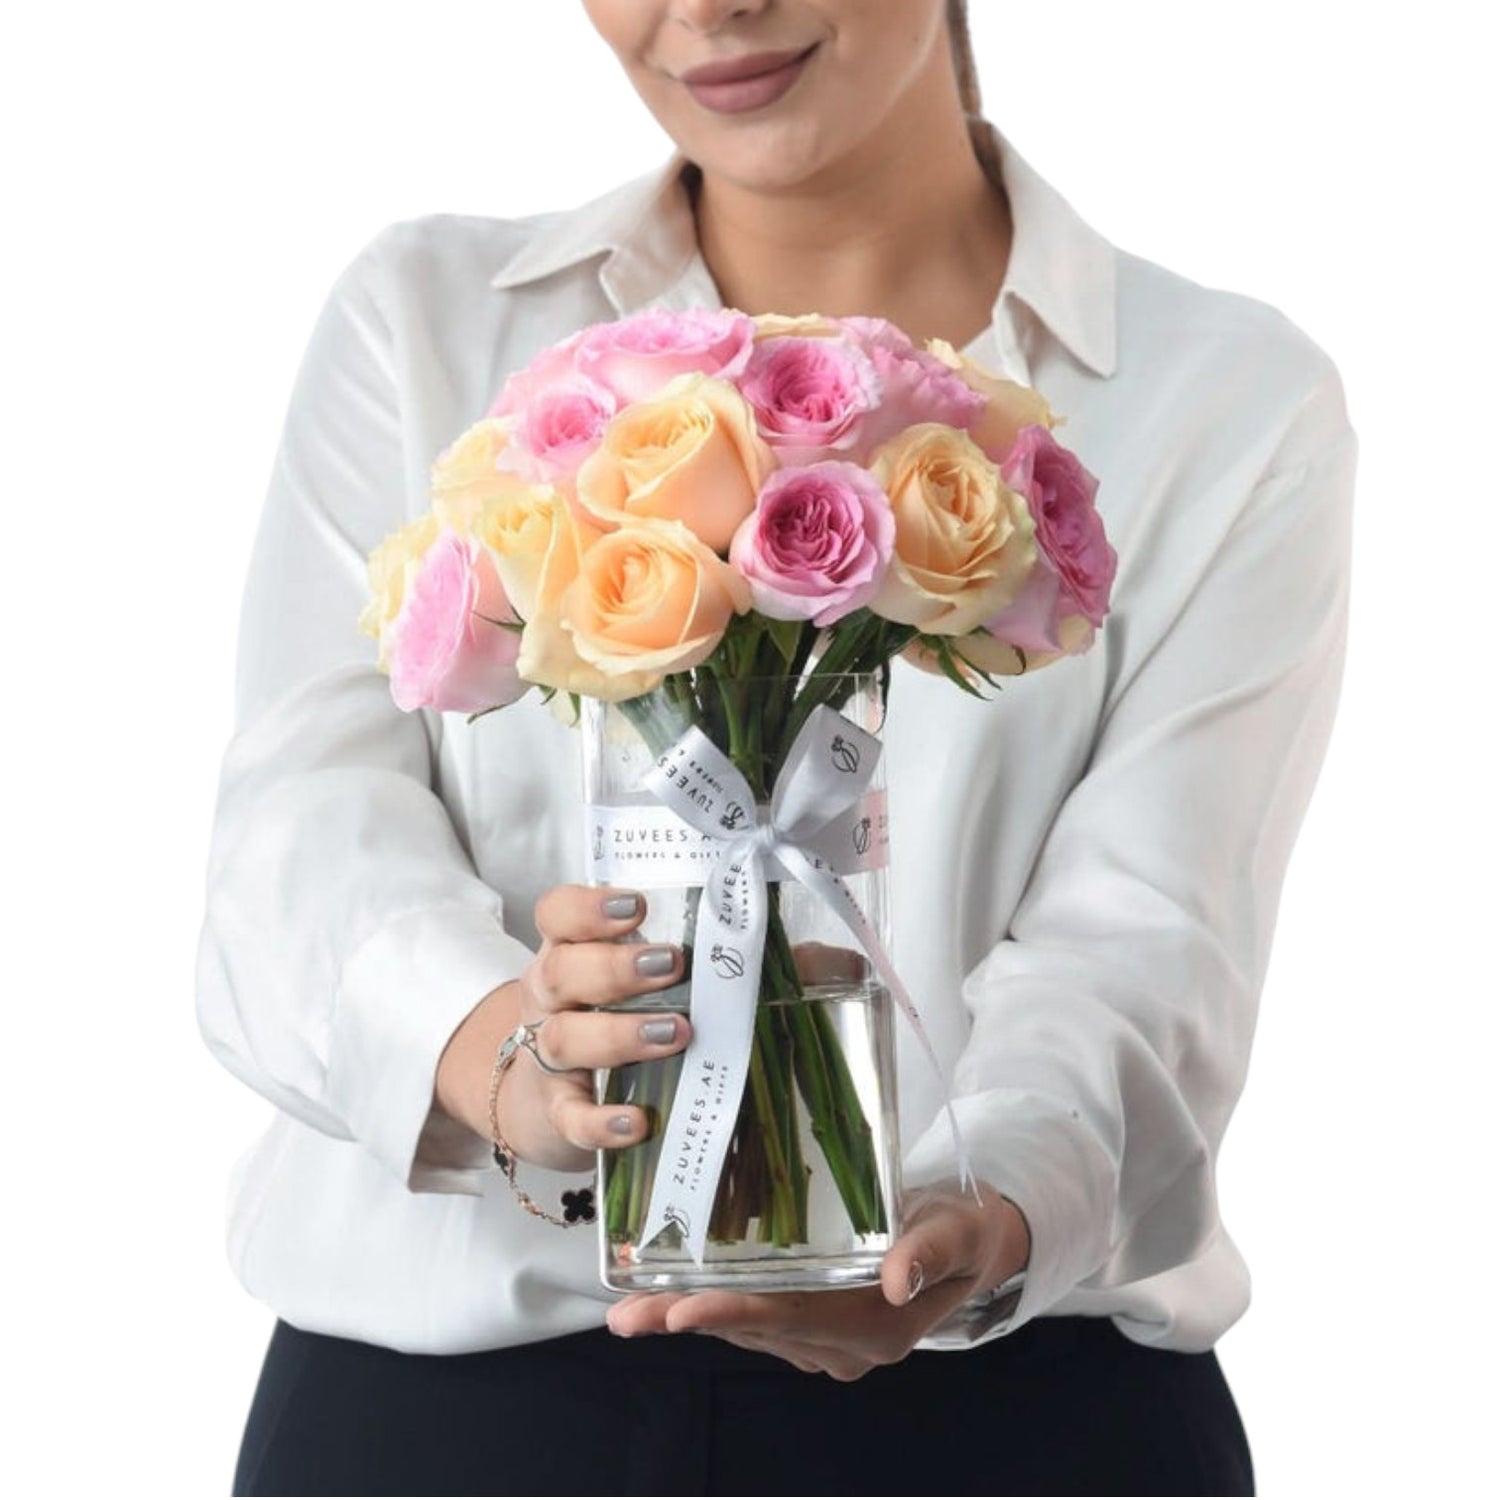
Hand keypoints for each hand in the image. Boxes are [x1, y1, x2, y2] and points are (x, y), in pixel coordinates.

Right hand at [434, 885, 689, 1171]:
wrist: (544, 1103)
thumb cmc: (607, 1022)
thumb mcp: (633, 983)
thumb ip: (699, 962)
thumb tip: (795, 951)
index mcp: (568, 954)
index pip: (558, 915)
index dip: (589, 908)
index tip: (636, 906)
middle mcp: (549, 1000)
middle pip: (561, 971)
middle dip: (615, 966)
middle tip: (672, 963)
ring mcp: (546, 1057)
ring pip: (565, 1038)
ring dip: (620, 1034)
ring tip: (676, 1032)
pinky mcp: (556, 1112)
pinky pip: (570, 1117)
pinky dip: (601, 1122)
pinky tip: (637, 1122)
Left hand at [606, 1184, 1030, 1379]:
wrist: (971, 1240)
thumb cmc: (962, 1229)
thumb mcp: (956, 1231)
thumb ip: (928, 1251)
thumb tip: (897, 1278)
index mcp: (875, 1328)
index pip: (791, 1319)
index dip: (733, 1312)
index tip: (681, 1312)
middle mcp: (844, 1347)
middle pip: (755, 1329)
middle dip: (689, 1319)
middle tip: (627, 1316)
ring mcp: (826, 1341)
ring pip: (748, 1327)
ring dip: (690, 1315)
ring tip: (630, 1305)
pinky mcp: (813, 1324)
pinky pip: (756, 1317)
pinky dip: (714, 1303)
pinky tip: (671, 1291)